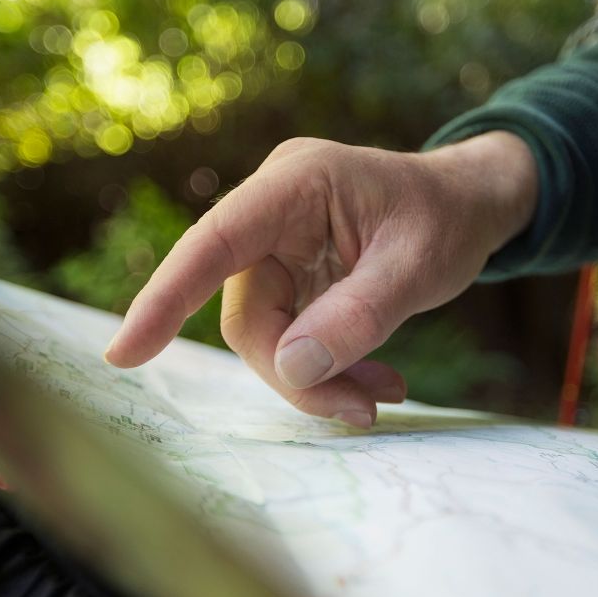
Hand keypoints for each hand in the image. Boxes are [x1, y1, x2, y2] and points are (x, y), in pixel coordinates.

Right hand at [104, 132, 536, 426]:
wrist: (473, 204)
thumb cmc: (449, 217)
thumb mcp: (418, 266)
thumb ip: (359, 315)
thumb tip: (291, 367)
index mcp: (294, 185)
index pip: (213, 243)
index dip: (165, 298)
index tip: (124, 353)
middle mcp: (274, 213)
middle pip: (248, 312)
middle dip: (295, 372)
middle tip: (360, 411)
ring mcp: (280, 246)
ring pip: (268, 334)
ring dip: (319, 378)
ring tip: (380, 397)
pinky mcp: (294, 276)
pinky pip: (292, 336)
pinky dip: (330, 368)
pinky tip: (377, 382)